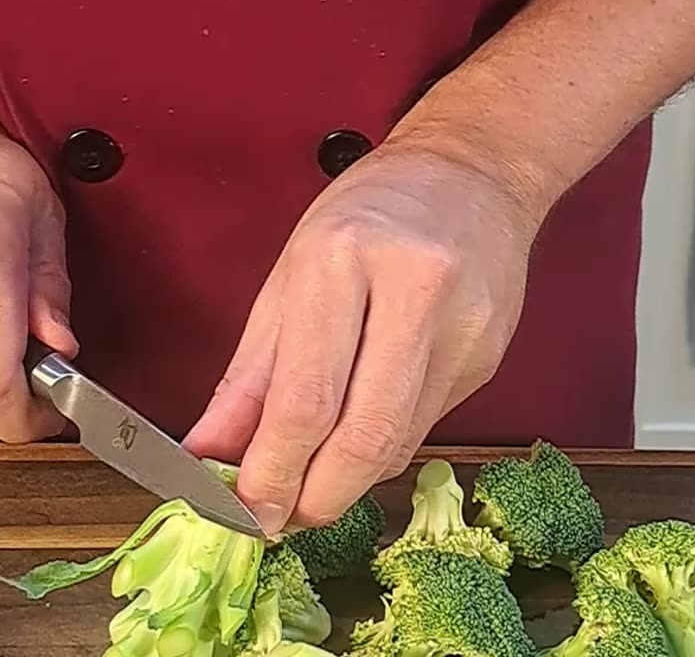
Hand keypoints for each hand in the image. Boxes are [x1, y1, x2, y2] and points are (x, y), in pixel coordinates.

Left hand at [183, 137, 545, 532]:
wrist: (473, 176)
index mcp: (344, 260)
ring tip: (304, 484)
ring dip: (343, 483)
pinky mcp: (487, 359)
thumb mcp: (287, 277)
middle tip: (275, 519)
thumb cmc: (368, 214)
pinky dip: (377, 451)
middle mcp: (413, 293)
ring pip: (395, 445)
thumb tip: (207, 454)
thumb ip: (248, 377)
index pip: (307, 400)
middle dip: (313, 499)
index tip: (245, 511)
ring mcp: (463, 330)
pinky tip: (353, 439)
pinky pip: (421, 430)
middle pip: (364, 438)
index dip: (273, 473)